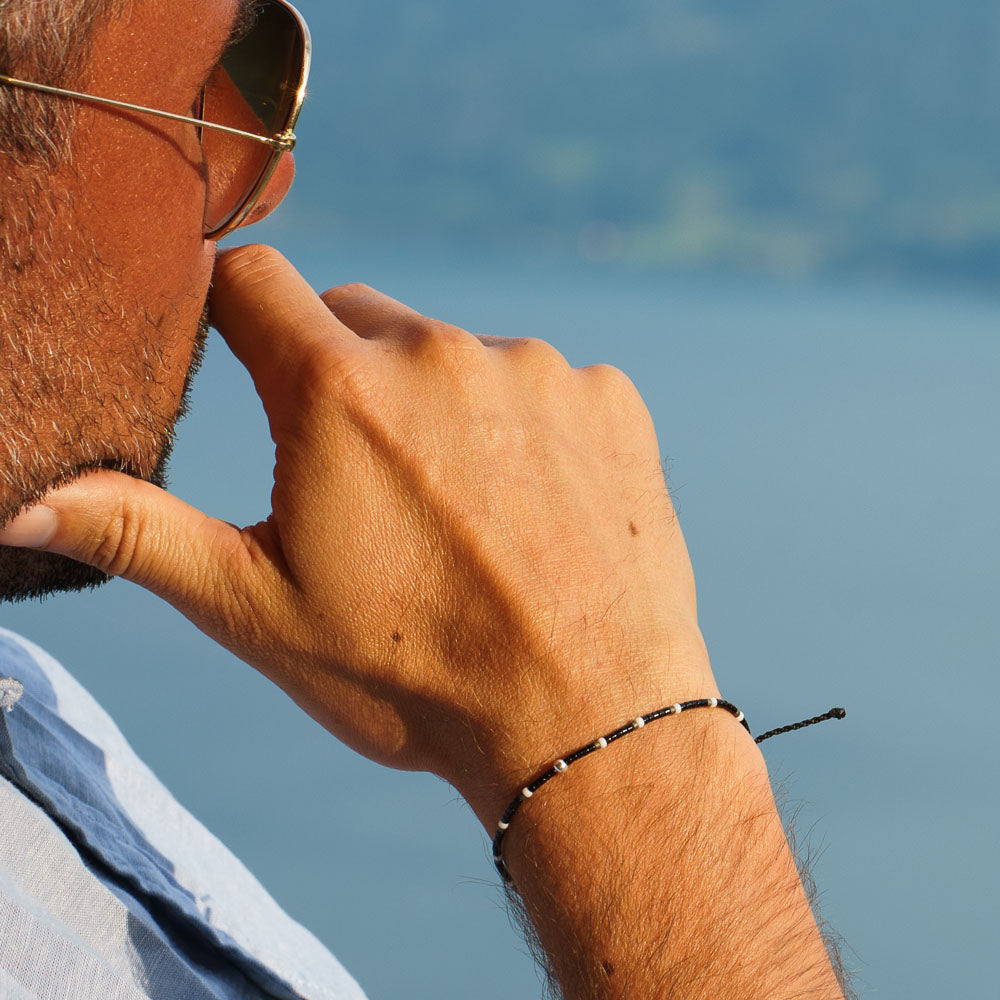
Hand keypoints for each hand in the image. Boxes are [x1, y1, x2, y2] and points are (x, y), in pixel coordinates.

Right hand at [0, 245, 716, 823]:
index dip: (230, 310)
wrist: (584, 720)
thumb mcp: (259, 611)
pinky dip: (524, 427)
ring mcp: (536, 369)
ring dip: (439, 408)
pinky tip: (534, 510)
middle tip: (363, 483)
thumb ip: (140, 535)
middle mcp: (441, 353)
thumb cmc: (413, 677)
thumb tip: (21, 503)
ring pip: (453, 355)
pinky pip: (541, 384)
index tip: (236, 349)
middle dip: (339, 376)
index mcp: (339, 391)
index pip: (251, 282)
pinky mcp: (607, 397)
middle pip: (356, 318)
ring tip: (460, 514)